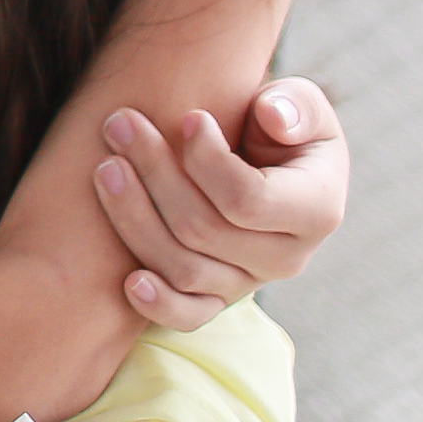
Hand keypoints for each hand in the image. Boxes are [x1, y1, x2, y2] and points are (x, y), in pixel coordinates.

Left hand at [92, 76, 350, 330]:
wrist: (271, 167)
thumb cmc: (282, 127)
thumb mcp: (301, 106)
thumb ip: (294, 106)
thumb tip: (273, 117)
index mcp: (316, 211)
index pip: (248, 199)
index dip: (207, 159)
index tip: (186, 116)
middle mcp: (287, 258)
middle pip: (204, 231)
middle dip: (156, 172)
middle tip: (120, 123)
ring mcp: (251, 282)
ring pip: (185, 268)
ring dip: (135, 219)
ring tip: (106, 167)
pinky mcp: (220, 296)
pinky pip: (188, 316)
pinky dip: (158, 305)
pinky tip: (129, 280)